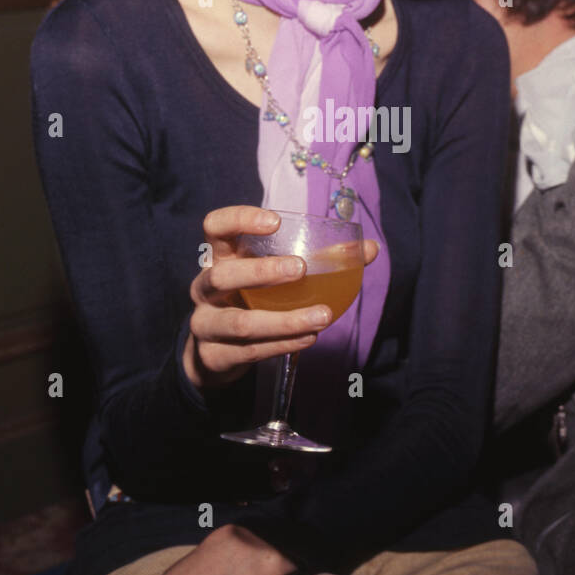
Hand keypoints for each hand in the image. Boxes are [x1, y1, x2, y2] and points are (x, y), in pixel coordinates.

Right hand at [183, 205, 378, 389]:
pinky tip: (309, 338)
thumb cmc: (253, 299)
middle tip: (300, 269)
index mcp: (219, 258)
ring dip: (284, 320)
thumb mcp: (274, 276)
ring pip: (239, 323)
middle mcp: (204, 288)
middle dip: (261, 271)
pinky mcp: (213, 356)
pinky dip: (283, 344)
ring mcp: (205, 323)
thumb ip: (321, 259)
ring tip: (322, 316)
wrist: (217, 353)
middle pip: (222, 275)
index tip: (275, 222)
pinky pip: (250, 351)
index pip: (215, 227)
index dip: (239, 219)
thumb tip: (369, 249)